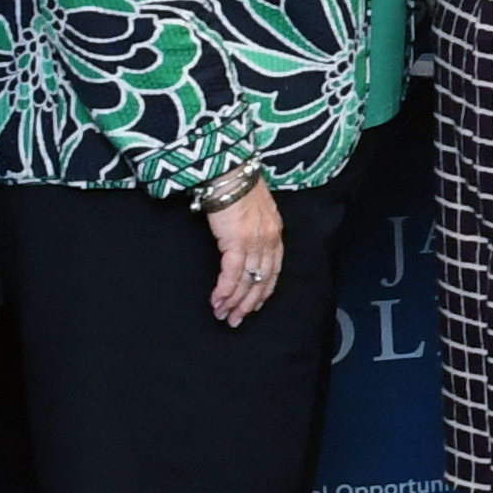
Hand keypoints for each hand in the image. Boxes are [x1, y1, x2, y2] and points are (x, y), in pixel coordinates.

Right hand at [204, 181, 290, 324]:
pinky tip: (218, 301)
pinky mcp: (237, 242)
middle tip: (237, 319)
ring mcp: (254, 243)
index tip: (256, 304)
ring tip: (223, 315)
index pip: (274, 268)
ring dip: (234, 301)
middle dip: (249, 303)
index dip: (264, 289)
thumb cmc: (237, 185)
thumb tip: (241, 239)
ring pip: (247, 281)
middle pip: (262, 280)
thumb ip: (252, 226)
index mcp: (274, 232)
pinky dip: (225, 290)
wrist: (230, 172)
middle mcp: (268, 240)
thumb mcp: (253, 208)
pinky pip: (232, 274)